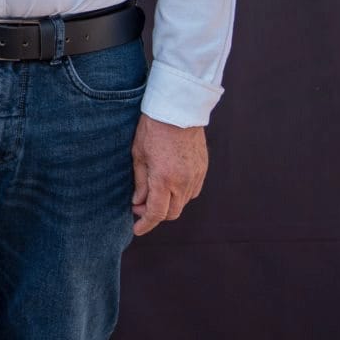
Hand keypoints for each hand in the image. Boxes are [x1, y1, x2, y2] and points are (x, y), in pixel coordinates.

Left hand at [131, 115, 208, 235]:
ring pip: (183, 203)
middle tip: (139, 205)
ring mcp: (196, 176)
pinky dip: (180, 194)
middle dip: (155, 214)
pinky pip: (192, 191)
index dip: (146, 224)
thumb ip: (140, 182)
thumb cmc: (153, 128)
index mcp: (164, 179)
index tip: (136, 230)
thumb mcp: (138, 154)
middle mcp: (183, 182)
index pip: (157, 213)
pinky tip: (168, 184)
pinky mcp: (203, 169)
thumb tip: (138, 202)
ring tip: (152, 193)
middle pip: (172, 213)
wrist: (178, 109)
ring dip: (168, 204)